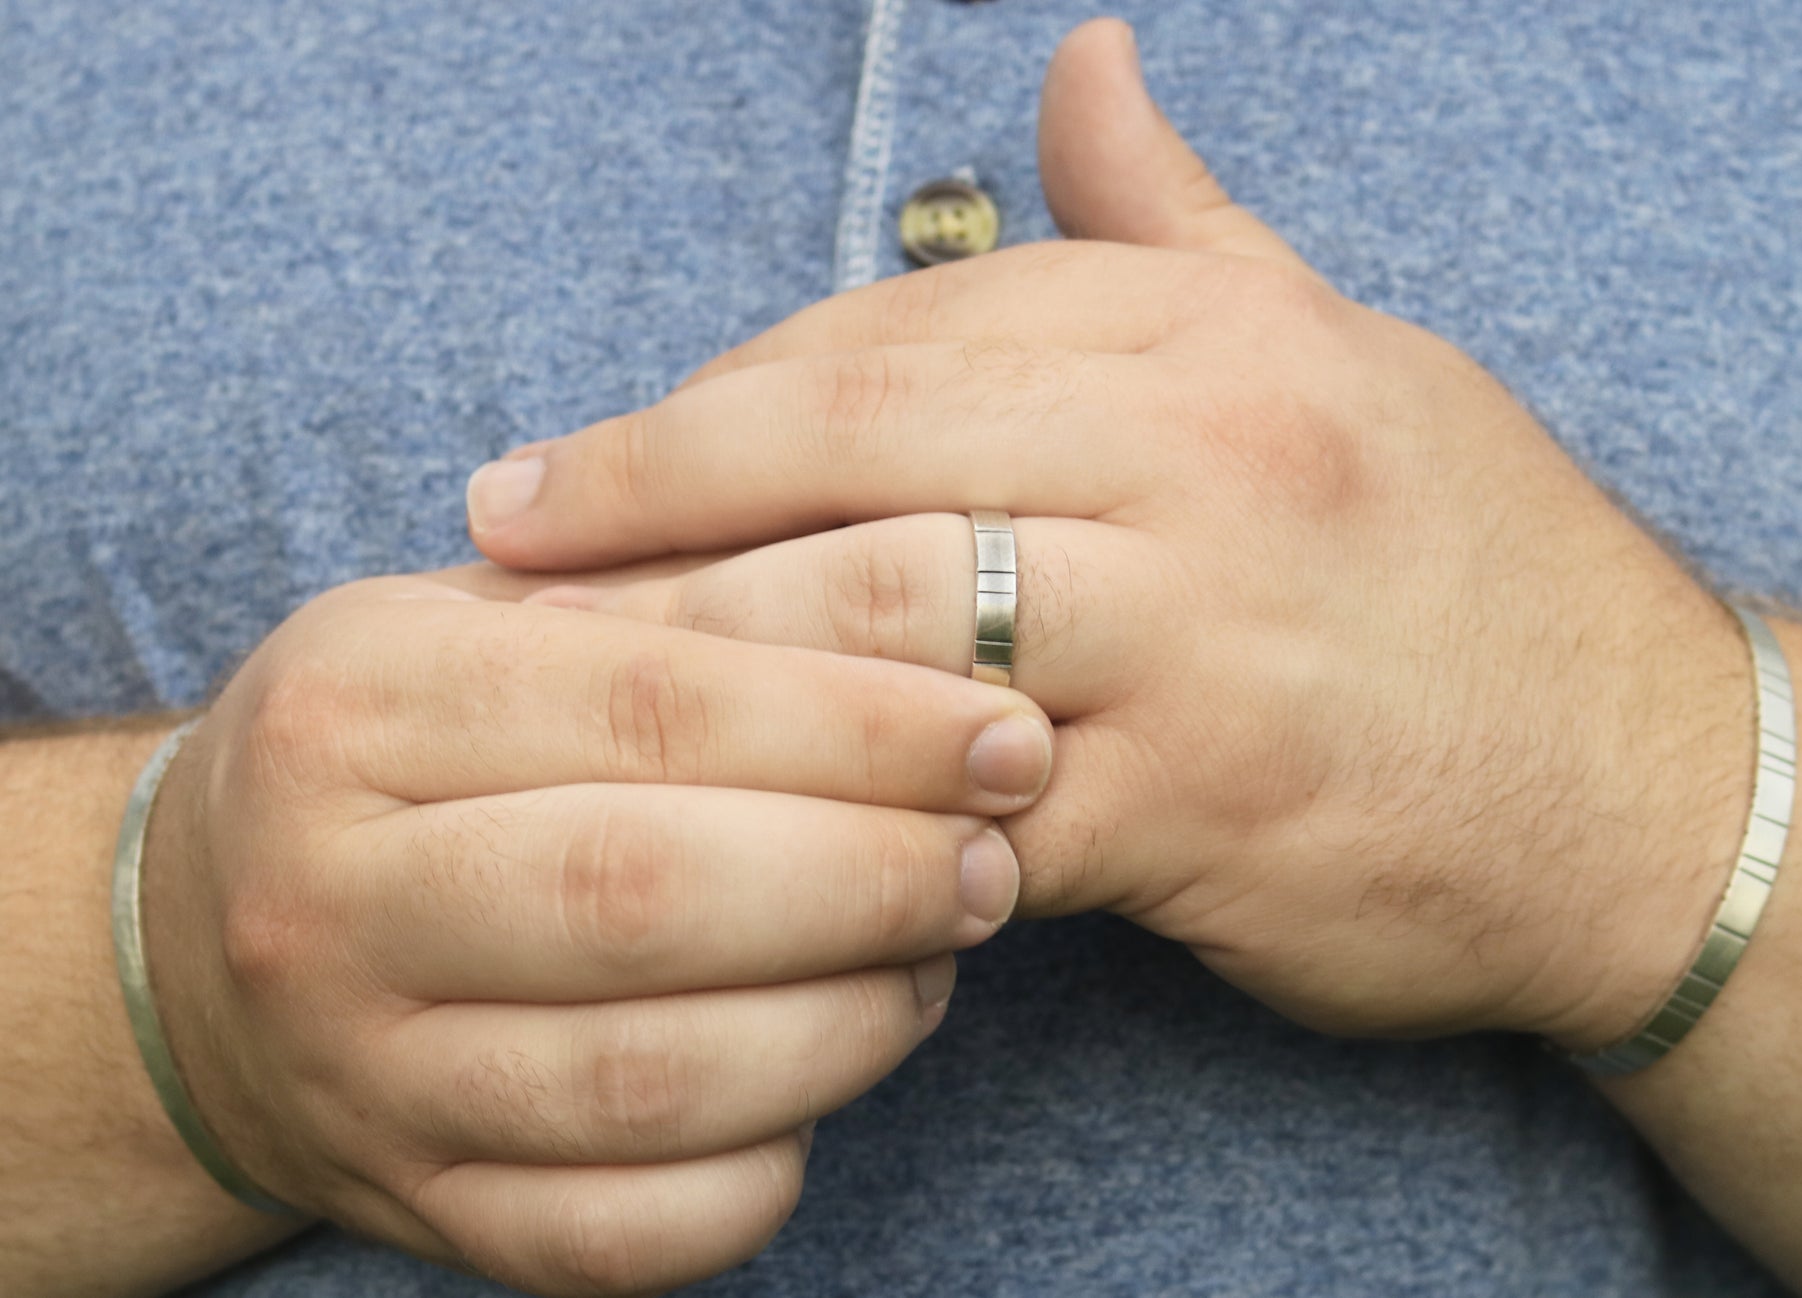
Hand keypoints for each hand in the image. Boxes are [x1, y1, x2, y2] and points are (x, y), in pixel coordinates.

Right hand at [138, 572, 1050, 1294]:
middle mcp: (331, 895)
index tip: (1004, 734)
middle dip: (868, 879)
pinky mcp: (415, 1209)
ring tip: (932, 962)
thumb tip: (926, 602)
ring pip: (648, 1082)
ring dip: (845, 1027)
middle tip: (991, 859)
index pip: (652, 702)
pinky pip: (616, 1237)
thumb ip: (678, 600)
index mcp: (361, 704)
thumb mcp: (492, 625)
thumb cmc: (411, 748)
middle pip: (647, 893)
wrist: (202, 939)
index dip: (860, 724)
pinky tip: (820, 1090)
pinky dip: (760, 1175)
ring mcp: (362, 1074)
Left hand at [464, 20, 1755, 1048]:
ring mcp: (1207, 640)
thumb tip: (1079, 60)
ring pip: (894, 624)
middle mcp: (1207, 463)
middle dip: (655, 498)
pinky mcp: (1202, 814)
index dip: (721, 395)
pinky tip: (747, 830)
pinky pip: (971, 814)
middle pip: (862, 449)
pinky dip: (848, 821)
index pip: (905, 330)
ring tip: (572, 687)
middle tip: (506, 548)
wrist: (1647, 784)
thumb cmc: (1464, 560)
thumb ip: (1176, 221)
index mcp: (1214, 338)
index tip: (593, 456)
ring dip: (711, 660)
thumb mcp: (1337, 352)